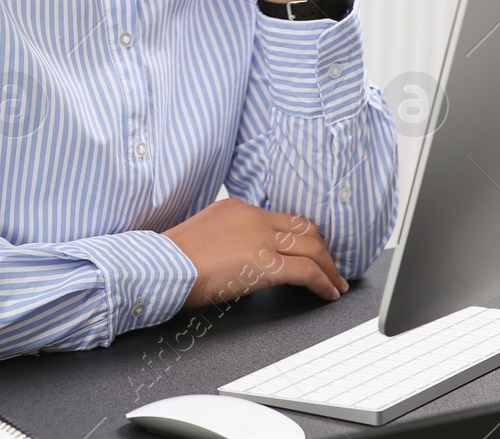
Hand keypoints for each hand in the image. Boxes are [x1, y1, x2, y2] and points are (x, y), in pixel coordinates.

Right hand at [162, 196, 350, 307]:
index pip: (283, 218)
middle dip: (323, 249)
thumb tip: (242, 254)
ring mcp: (262, 239)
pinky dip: (323, 282)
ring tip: (335, 283)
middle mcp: (254, 217)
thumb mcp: (204, 232)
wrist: (164, 265)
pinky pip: (307, 271)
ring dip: (328, 268)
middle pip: (305, 228)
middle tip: (330, 266)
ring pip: (312, 247)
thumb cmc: (174, 257)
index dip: (303, 236)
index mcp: (238, 207)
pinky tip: (327, 293)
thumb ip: (228, 236)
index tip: (312, 249)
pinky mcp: (265, 264)